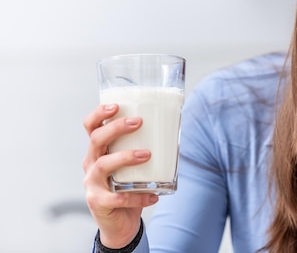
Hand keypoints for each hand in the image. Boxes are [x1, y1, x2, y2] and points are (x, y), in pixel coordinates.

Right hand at [82, 104, 158, 247]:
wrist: (120, 223)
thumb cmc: (129, 187)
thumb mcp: (134, 165)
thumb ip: (145, 148)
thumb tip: (174, 131)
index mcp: (98, 151)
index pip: (91, 127)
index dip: (99, 114)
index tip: (116, 106)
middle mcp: (90, 164)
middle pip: (96, 140)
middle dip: (116, 128)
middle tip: (138, 122)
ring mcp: (92, 184)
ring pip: (103, 165)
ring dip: (126, 157)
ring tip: (147, 154)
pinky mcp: (98, 203)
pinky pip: (117, 198)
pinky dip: (137, 196)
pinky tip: (153, 195)